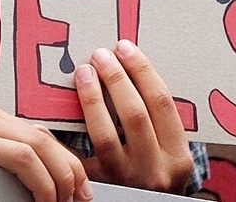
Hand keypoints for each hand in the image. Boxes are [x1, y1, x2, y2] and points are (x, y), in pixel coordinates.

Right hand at [0, 98, 92, 201]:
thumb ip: (20, 165)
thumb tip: (70, 178)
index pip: (39, 134)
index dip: (69, 162)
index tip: (84, 192)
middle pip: (40, 137)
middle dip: (69, 171)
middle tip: (80, 200)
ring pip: (34, 146)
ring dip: (57, 181)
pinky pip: (19, 157)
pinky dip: (40, 181)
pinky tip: (43, 201)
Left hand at [75, 41, 196, 193]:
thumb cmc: (154, 175)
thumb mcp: (169, 155)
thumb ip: (157, 123)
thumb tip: (130, 69)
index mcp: (178, 157)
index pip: (161, 102)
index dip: (142, 70)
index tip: (125, 48)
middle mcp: (154, 171)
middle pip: (134, 114)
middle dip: (116, 78)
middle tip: (101, 55)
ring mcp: (125, 181)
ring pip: (105, 133)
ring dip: (92, 97)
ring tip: (84, 72)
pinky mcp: (98, 188)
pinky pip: (78, 155)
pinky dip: (67, 131)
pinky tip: (57, 109)